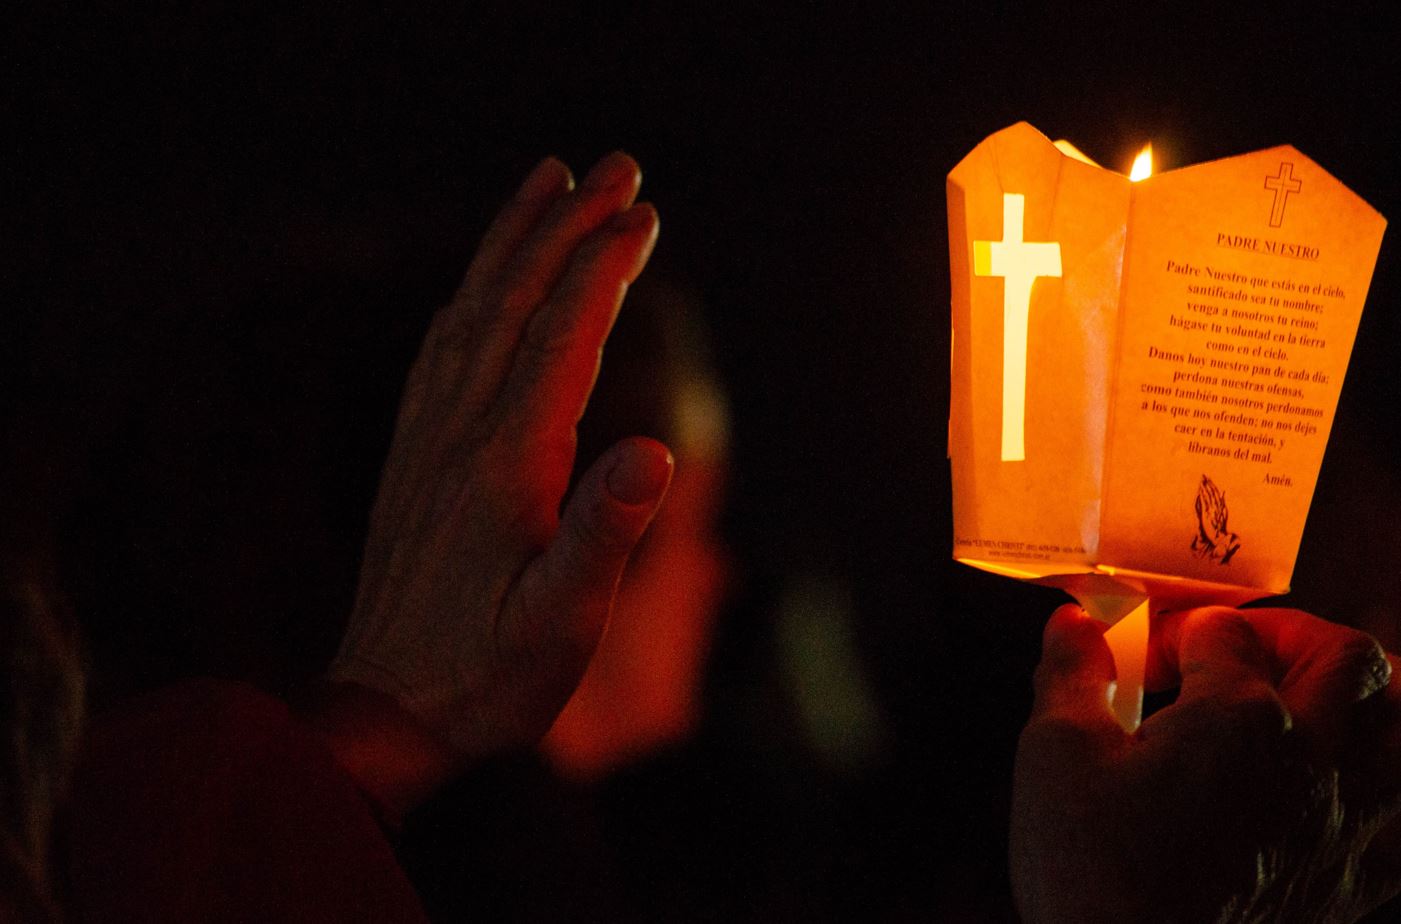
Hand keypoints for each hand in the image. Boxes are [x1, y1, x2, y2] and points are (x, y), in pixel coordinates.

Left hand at [314, 153, 670, 802]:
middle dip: (565, 226)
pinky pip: (440, 350)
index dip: (603, 270)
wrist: (386, 713)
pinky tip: (481, 283)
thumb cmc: (488, 676)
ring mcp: (428, 442)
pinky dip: (469, 294)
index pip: (562, 338)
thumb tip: (656, 450)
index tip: (642, 213)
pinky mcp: (413, 459)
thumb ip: (604, 533)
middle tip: (614, 165)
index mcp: (507, 463)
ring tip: (545, 184)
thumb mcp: (562, 624)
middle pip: (514, 301)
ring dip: (511, 241)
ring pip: (471, 312)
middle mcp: (460, 433)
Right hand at [1012, 604, 1400, 922]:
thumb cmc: (1096, 882)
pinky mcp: (1358, 883)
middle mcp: (1314, 762)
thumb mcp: (1054, 758)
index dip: (1176, 633)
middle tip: (1240, 653)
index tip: (1143, 658)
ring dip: (1367, 698)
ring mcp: (1347, 825)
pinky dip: (1381, 780)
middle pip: (1346, 655)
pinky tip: (1332, 787)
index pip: (1223, 632)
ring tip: (1310, 702)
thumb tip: (1072, 626)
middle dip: (1290, 634)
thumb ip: (1070, 676)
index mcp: (1240, 720)